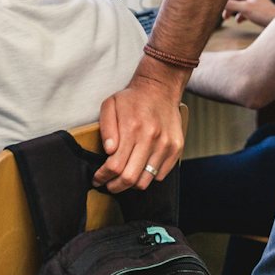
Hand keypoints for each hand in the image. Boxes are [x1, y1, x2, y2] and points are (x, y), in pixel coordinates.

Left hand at [93, 74, 185, 192]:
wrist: (160, 88)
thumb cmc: (132, 98)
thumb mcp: (110, 105)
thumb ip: (107, 129)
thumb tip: (109, 151)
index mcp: (132, 128)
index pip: (115, 165)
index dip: (104, 176)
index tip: (98, 179)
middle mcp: (151, 138)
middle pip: (131, 178)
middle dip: (116, 186)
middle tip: (109, 185)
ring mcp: (166, 145)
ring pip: (146, 180)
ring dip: (132, 184)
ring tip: (123, 178)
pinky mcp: (176, 148)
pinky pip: (161, 175)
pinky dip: (148, 176)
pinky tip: (139, 168)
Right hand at [222, 0, 274, 27]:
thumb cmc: (265, 14)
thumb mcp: (245, 9)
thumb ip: (231, 5)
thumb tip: (217, 2)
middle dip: (225, 3)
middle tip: (218, 10)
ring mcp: (252, 3)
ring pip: (237, 4)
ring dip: (230, 10)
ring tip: (226, 18)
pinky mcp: (255, 11)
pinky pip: (242, 11)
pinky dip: (238, 15)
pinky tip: (238, 21)